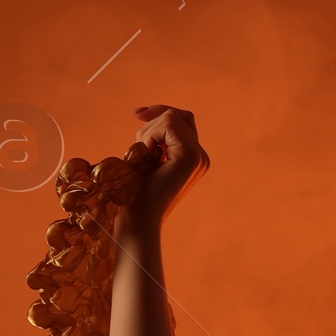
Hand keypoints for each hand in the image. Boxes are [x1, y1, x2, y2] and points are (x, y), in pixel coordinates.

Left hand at [125, 104, 208, 223]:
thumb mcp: (143, 161)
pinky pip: (168, 124)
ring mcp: (198, 156)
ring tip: (140, 158)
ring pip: (171, 117)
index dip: (158, 112)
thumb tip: (143, 112)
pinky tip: (145, 157)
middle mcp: (201, 156)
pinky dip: (150, 136)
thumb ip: (152, 140)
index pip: (181, 120)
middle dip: (152, 121)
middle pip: (178, 114)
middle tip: (136, 144)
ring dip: (147, 133)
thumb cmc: (135, 198)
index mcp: (194, 159)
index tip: (136, 114)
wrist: (138, 223)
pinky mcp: (190, 156)